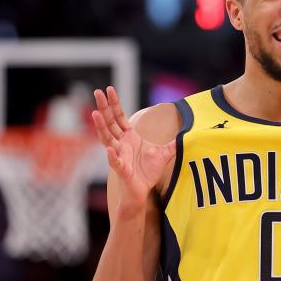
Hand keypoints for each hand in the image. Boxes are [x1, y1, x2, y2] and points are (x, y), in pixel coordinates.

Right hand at [92, 86, 174, 202]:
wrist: (142, 192)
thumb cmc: (148, 172)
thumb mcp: (164, 154)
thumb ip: (172, 143)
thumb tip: (184, 132)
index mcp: (129, 137)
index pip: (119, 117)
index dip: (115, 104)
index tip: (109, 89)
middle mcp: (120, 144)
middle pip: (110, 123)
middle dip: (104, 108)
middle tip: (97, 92)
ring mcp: (119, 156)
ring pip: (107, 139)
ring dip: (101, 127)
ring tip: (95, 114)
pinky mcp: (122, 170)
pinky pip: (115, 162)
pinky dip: (112, 156)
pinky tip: (108, 150)